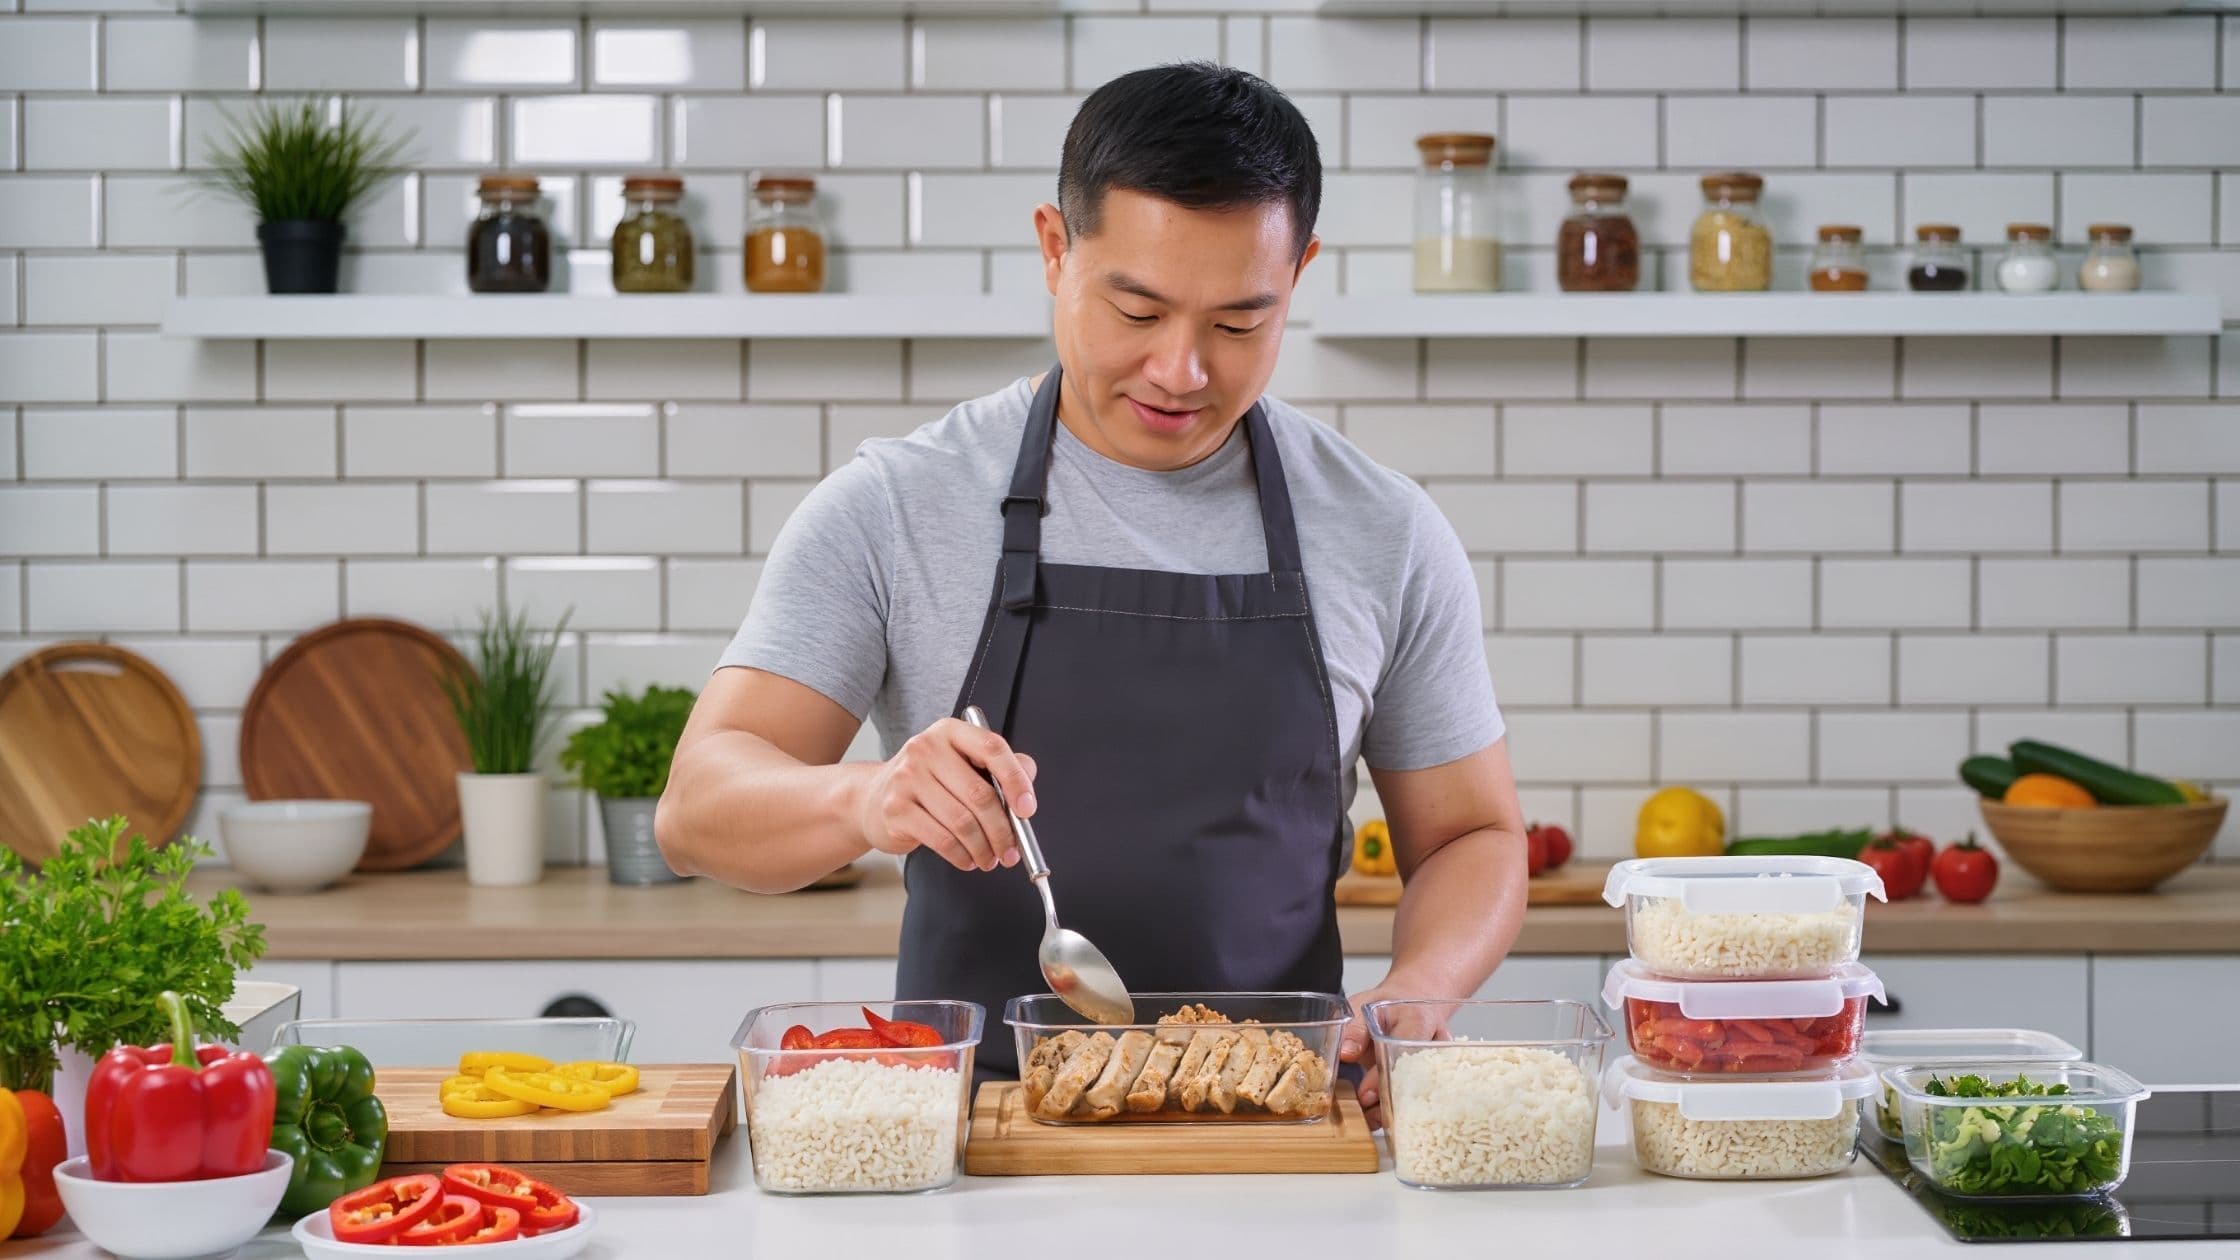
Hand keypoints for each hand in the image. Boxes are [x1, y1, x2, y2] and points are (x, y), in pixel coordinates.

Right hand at [857, 717, 1037, 873]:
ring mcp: (906, 778)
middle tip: (1011, 851)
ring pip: (962, 822)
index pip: (992, 748)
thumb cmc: (930, 783)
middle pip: (980, 794)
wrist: (872, 798)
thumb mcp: (962, 765)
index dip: (1016, 780)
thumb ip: (998, 768)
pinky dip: (962, 856)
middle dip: (1003, 830)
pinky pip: (942, 840)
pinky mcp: (896, 809)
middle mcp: (925, 748)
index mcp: (949, 731)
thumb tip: (1027, 780)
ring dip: (984, 848)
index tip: (1027, 809)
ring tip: (990, 858)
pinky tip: (968, 860)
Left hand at [1338, 985, 1448, 1130]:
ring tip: (1368, 1120)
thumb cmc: (1388, 1006)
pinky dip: (1399, 1111)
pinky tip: (1379, 1119)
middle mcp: (1433, 1045)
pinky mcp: (1433, 1078)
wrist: (1413, 1004)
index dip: (1384, 1076)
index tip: (1365, 1094)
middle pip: (1417, 1080)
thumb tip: (1346, 1053)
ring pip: (1421, 1094)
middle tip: (1366, 1114)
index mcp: (1418, 1021)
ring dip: (1394, 1111)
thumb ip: (1355, 1028)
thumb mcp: (1364, 1005)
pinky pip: (1420, 1098)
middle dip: (1391, 1102)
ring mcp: (1437, 1064)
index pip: (1404, 1052)